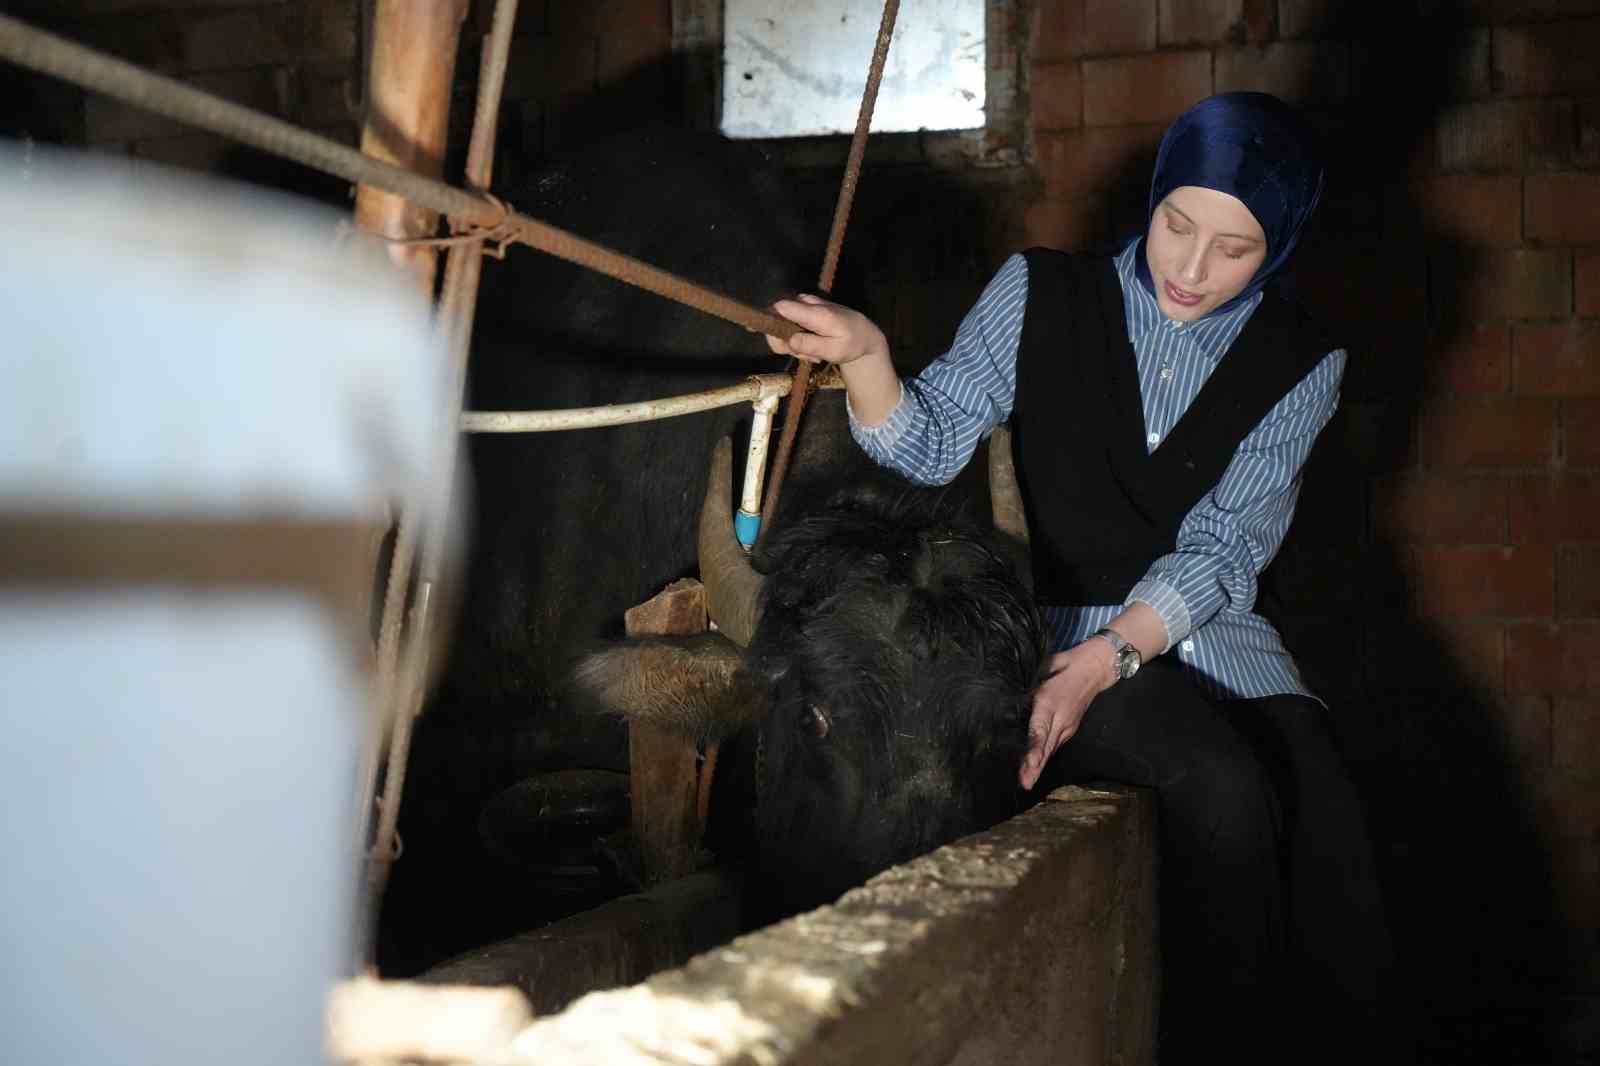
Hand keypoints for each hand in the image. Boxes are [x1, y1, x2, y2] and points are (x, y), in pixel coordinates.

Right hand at [764, 294, 888, 366]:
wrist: (864, 334)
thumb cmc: (850, 343)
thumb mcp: (834, 350)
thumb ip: (811, 345)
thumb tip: (788, 341)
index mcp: (815, 313)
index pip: (781, 308)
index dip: (764, 316)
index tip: (751, 328)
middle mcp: (808, 304)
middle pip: (778, 319)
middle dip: (784, 342)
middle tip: (804, 356)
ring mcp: (806, 306)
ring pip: (784, 326)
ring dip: (794, 344)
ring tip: (814, 354)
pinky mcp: (806, 310)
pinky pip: (792, 325)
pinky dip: (799, 340)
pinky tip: (814, 349)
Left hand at [1018, 640, 1115, 789]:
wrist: (1094, 669)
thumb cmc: (1064, 665)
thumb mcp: (1044, 669)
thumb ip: (1028, 685)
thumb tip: (1009, 694)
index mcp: (1049, 703)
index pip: (1039, 730)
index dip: (1034, 749)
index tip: (1029, 764)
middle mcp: (1060, 719)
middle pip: (1046, 746)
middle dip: (1035, 766)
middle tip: (1025, 784)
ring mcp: (1068, 725)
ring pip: (1051, 749)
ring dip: (1039, 766)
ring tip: (1027, 781)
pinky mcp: (1071, 728)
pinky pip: (1055, 745)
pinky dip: (1045, 757)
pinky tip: (1035, 768)